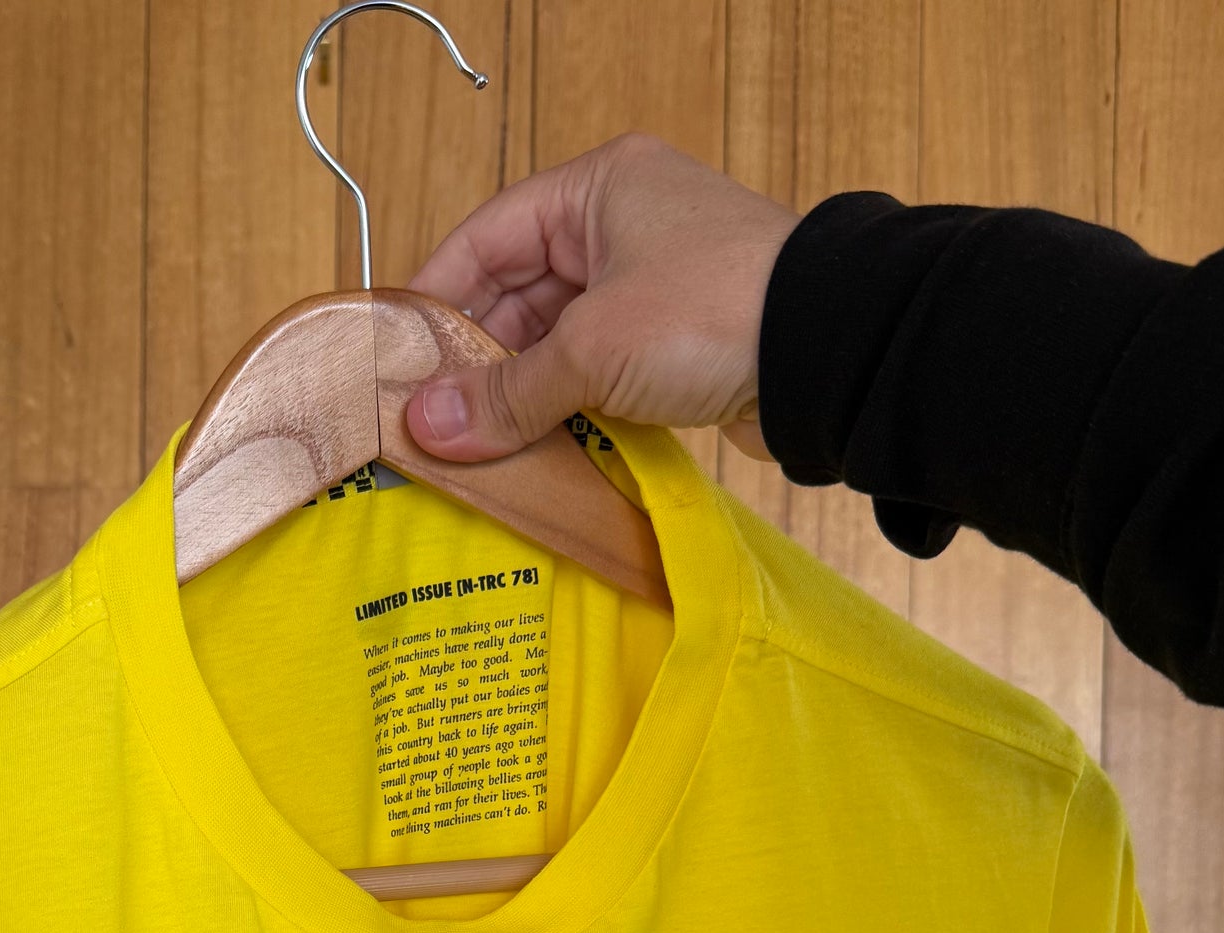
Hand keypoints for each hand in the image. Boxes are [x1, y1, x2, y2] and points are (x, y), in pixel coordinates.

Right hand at [404, 134, 799, 462]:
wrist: (829, 354)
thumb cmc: (714, 310)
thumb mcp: (592, 349)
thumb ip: (506, 393)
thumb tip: (427, 427)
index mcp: (595, 191)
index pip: (485, 238)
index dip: (435, 298)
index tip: (393, 356)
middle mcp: (619, 228)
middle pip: (515, 296)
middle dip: (474, 360)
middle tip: (427, 418)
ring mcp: (647, 288)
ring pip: (554, 342)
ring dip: (517, 394)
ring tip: (469, 444)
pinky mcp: (671, 343)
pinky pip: (593, 374)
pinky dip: (561, 409)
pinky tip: (527, 450)